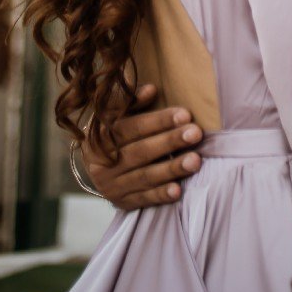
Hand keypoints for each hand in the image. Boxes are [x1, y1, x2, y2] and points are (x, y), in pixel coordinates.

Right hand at [76, 84, 202, 210]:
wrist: (95, 166)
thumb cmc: (113, 133)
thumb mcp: (115, 114)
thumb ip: (132, 101)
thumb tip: (151, 89)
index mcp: (100, 136)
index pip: (131, 128)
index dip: (158, 121)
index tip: (185, 114)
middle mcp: (102, 162)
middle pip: (140, 152)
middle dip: (170, 142)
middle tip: (196, 134)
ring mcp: (111, 185)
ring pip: (145, 177)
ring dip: (172, 169)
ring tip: (195, 160)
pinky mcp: (121, 203)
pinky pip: (143, 199)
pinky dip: (161, 195)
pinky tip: (178, 190)